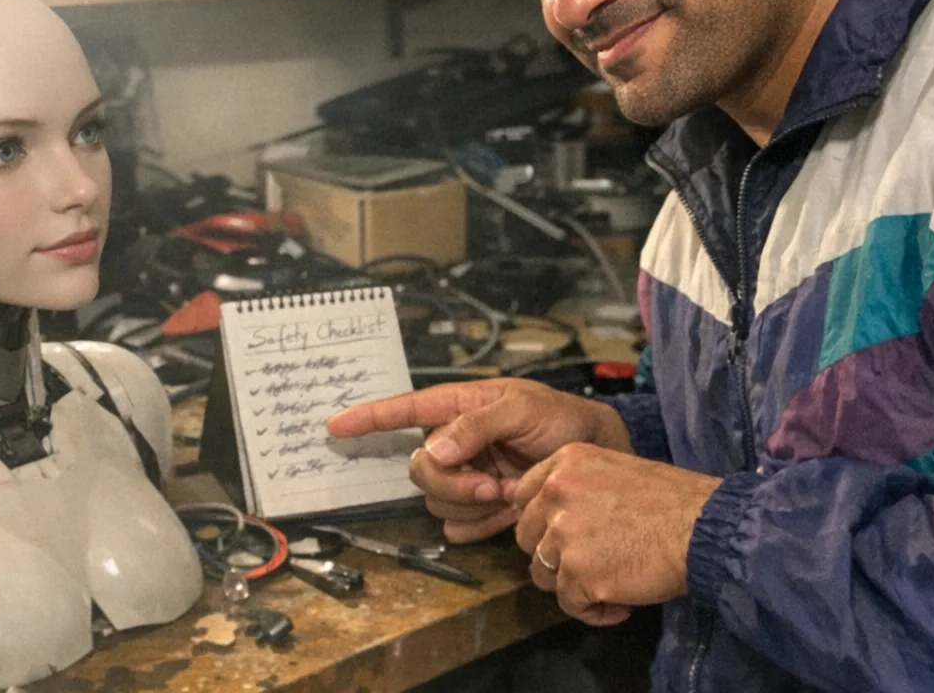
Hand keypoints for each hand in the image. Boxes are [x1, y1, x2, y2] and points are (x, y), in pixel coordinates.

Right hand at [327, 379, 631, 541]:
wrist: (600, 460)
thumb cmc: (564, 421)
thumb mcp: (523, 408)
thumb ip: (476, 424)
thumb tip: (432, 450)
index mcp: (460, 407)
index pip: (405, 409)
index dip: (369, 418)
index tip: (333, 428)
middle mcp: (456, 441)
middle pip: (418, 468)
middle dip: (450, 482)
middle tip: (491, 485)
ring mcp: (468, 476)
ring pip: (435, 501)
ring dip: (467, 504)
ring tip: (506, 494)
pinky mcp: (482, 509)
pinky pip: (455, 526)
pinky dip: (477, 525)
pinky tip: (504, 514)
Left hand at [513, 443, 719, 625]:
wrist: (703, 527)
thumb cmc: (671, 499)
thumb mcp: (615, 469)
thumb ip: (577, 487)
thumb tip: (553, 517)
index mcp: (565, 462)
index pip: (524, 497)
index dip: (542, 522)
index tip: (566, 535)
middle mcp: (556, 492)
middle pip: (527, 536)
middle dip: (554, 555)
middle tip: (590, 562)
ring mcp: (563, 532)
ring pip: (542, 573)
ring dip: (571, 584)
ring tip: (608, 585)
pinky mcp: (577, 572)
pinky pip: (569, 603)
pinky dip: (592, 611)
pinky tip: (620, 606)